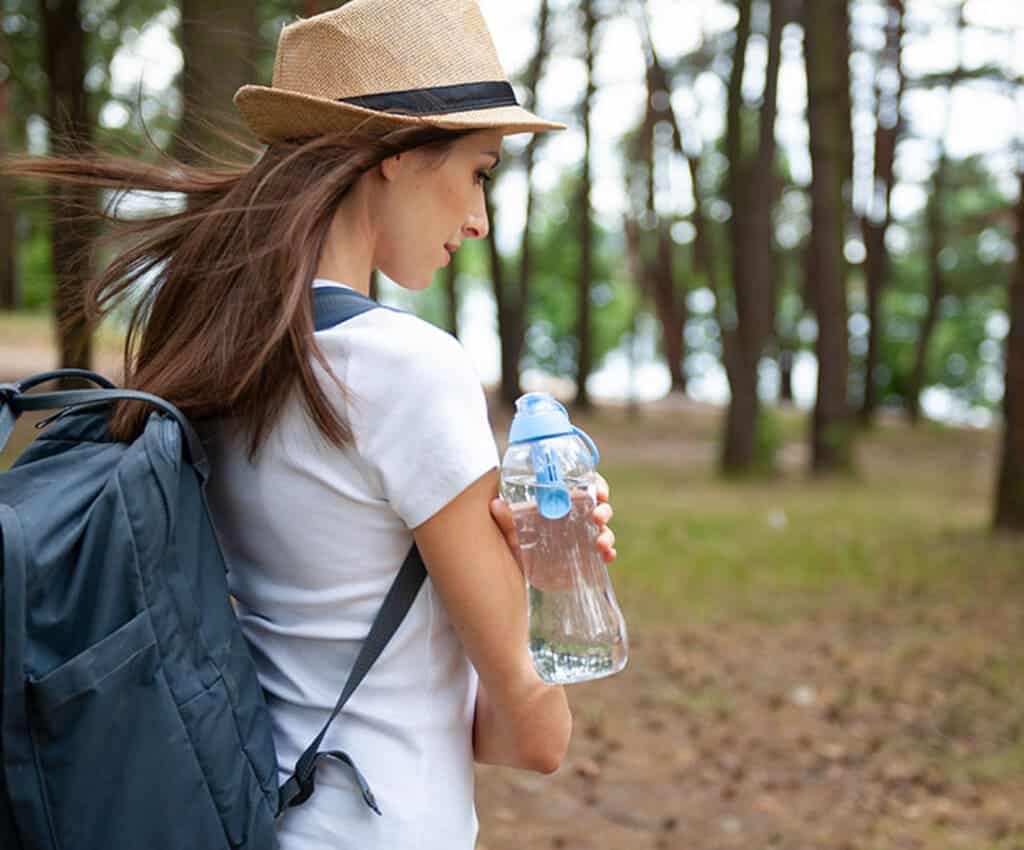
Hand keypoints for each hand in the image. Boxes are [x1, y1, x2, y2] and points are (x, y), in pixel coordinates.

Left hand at [489, 472, 617, 564]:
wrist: (518, 570)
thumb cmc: (517, 539)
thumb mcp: (510, 530)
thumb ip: (506, 519)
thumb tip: (495, 504)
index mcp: (561, 501)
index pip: (584, 484)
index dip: (596, 484)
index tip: (599, 491)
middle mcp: (576, 515)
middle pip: (598, 506)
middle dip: (604, 509)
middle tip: (598, 516)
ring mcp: (583, 536)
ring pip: (603, 529)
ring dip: (607, 533)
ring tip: (600, 543)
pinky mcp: (586, 556)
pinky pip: (603, 552)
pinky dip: (609, 552)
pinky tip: (607, 556)